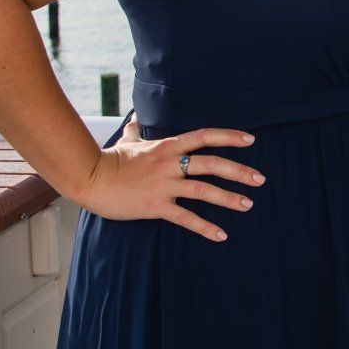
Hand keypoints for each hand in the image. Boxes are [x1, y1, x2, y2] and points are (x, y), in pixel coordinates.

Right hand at [75, 122, 261, 241]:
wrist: (89, 178)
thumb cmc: (108, 160)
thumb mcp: (126, 141)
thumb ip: (135, 128)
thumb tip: (134, 114)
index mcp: (167, 146)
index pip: (204, 136)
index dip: (229, 136)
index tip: (251, 139)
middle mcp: (169, 164)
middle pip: (212, 163)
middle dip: (239, 171)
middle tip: (260, 179)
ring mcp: (163, 185)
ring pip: (203, 190)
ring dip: (229, 198)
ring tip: (248, 205)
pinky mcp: (155, 206)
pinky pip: (185, 217)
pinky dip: (205, 227)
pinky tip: (221, 235)